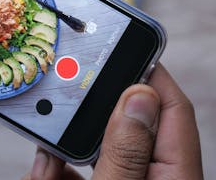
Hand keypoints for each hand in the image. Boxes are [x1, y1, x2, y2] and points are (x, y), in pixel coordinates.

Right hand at [23, 64, 202, 179]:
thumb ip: (126, 150)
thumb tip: (139, 95)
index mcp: (174, 175)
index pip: (172, 109)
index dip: (149, 72)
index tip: (121, 48)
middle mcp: (153, 176)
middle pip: (128, 124)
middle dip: (89, 115)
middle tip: (63, 98)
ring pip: (95, 149)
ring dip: (62, 152)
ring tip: (43, 162)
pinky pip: (77, 172)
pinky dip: (55, 173)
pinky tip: (41, 175)